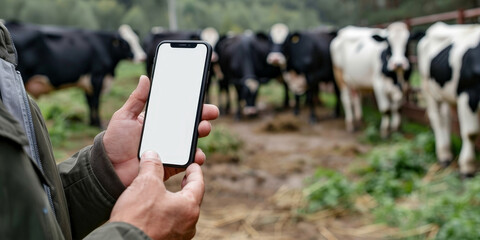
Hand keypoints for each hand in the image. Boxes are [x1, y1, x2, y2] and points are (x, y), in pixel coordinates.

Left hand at [103, 75, 218, 185]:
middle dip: (202, 118)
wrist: (109, 169)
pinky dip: (196, 158)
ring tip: (202, 129)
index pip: (179, 111)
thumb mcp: (124, 116)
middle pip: (190, 125)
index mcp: (158, 122)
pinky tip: (197, 153)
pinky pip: (187, 161)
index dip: (192, 105)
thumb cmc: (115, 142)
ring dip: (200, 134)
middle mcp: (167, 135)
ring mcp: (171, 150)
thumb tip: (145, 78)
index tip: (201, 99)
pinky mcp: (171, 165)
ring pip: (192, 141)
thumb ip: (136, 99)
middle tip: (209, 113)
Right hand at [110, 151, 202, 239]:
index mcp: (190, 206)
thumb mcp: (146, 183)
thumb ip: (152, 166)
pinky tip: (156, 211)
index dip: (195, 171)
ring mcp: (179, 235)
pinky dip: (167, 214)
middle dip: (187, 187)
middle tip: (184, 177)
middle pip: (192, 199)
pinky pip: (172, 224)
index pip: (199, 183)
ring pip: (182, 213)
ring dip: (176, 202)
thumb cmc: (137, 215)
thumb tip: (152, 155)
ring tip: (168, 194)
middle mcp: (189, 223)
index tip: (193, 164)